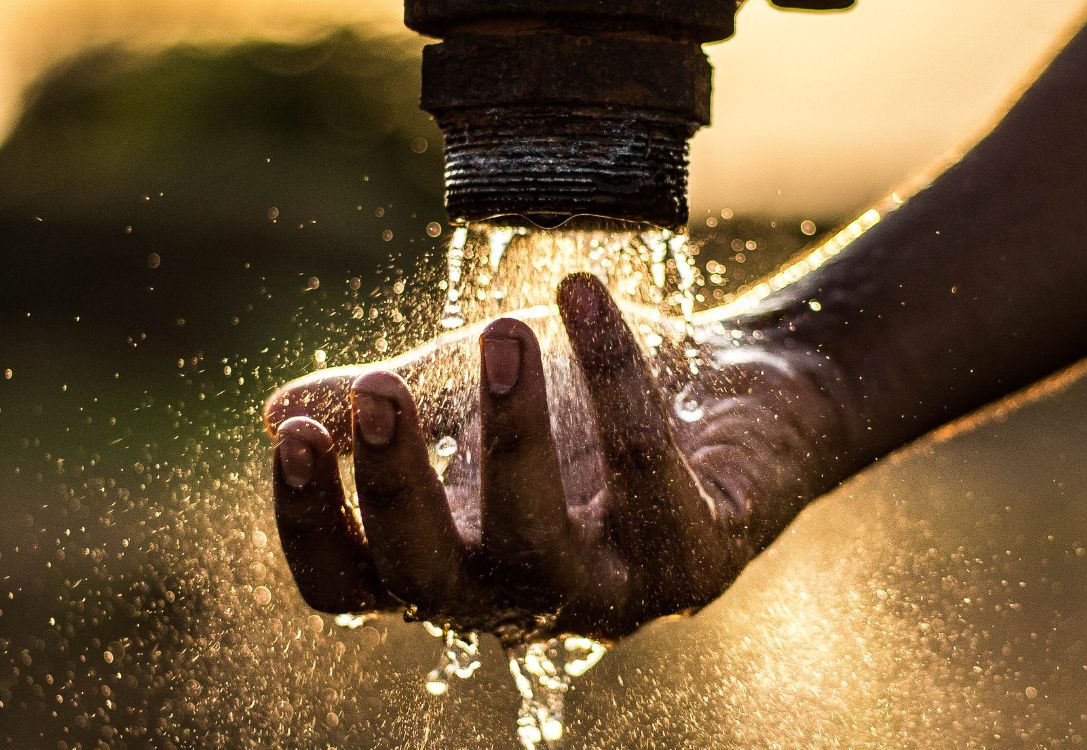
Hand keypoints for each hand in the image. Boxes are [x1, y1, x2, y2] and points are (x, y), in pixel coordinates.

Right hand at [264, 273, 856, 640]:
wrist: (726, 391)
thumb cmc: (583, 402)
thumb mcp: (468, 395)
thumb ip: (383, 410)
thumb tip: (273, 412)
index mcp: (453, 561)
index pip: (352, 586)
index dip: (312, 525)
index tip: (297, 433)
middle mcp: (521, 596)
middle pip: (430, 584)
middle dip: (399, 488)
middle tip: (382, 385)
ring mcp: (611, 592)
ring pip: (540, 547)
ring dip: (513, 436)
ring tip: (504, 331)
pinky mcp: (693, 559)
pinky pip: (644, 471)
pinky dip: (613, 376)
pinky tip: (582, 292)